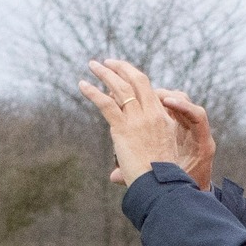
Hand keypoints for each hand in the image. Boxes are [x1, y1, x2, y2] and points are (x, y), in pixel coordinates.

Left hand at [80, 60, 213, 187]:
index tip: (120, 76)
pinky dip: (93, 92)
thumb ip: (139, 154)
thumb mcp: (157, 157)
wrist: (160, 184)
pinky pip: (105, 104)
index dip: (133, 80)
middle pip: (137, 80)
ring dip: (105, 73)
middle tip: (108, 61)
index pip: (148, 90)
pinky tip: (83, 85)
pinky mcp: (123, 128)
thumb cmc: (159, 177)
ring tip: (93, 64)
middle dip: (121, 67)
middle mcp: (152, 114)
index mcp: (163, 117)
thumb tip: (115, 174)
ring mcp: (137, 120)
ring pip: (120, 88)